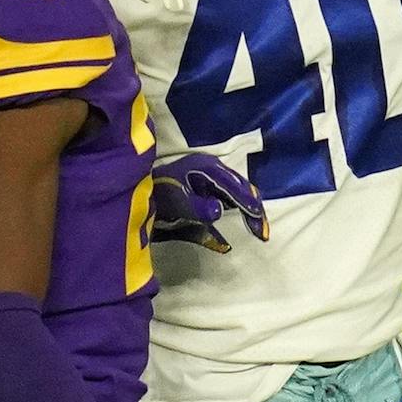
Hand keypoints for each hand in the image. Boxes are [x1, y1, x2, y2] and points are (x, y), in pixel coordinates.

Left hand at [151, 153, 269, 252]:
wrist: (139, 192)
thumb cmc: (158, 196)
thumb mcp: (176, 203)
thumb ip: (197, 207)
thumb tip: (219, 211)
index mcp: (207, 168)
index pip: (235, 187)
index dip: (248, 205)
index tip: (258, 223)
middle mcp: (213, 169)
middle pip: (242, 188)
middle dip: (253, 209)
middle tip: (262, 233)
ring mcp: (212, 177)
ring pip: (239, 191)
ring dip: (249, 209)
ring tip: (258, 229)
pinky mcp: (210, 187)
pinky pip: (230, 196)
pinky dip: (240, 207)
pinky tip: (246, 220)